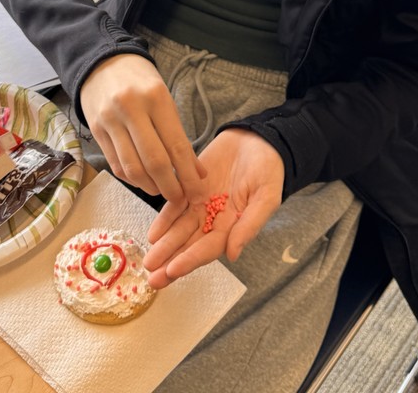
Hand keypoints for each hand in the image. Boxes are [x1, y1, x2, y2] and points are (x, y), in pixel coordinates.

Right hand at [79, 54, 206, 206]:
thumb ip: (179, 135)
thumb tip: (198, 172)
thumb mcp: (164, 98)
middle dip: (170, 187)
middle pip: (154, 161)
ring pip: (132, 168)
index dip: (188, 175)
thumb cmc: (140, 80)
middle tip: (181, 199)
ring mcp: (110, 120)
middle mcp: (131, 109)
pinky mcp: (96, 131)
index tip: (197, 192)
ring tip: (162, 191)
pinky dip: (132, 179)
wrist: (102, 62)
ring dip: (150, 187)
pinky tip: (143, 181)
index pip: (176, 145)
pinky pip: (116, 164)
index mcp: (156, 98)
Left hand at [142, 128, 283, 288]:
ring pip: (179, 228)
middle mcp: (214, 219)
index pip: (209, 248)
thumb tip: (232, 255)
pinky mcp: (191, 186)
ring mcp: (201, 204)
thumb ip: (249, 225)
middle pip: (190, 244)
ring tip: (149, 261)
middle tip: (153, 277)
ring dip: (164, 245)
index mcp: (233, 226)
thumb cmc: (269, 170)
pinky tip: (153, 233)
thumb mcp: (267, 197)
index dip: (191, 259)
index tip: (173, 270)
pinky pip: (175, 205)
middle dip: (171, 261)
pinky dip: (164, 220)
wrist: (258, 140)